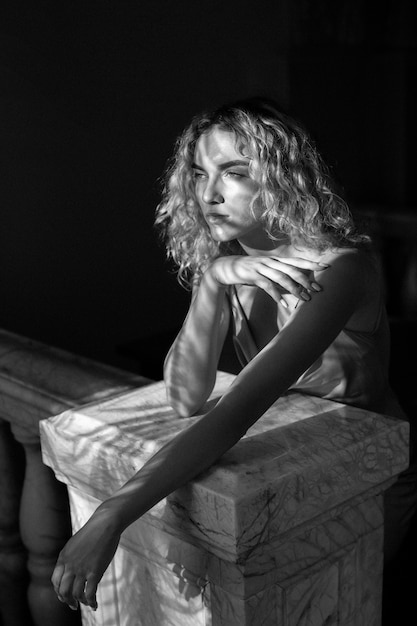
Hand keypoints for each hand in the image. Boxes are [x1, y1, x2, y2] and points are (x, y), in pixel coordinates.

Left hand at [51, 510, 120, 611]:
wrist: (106, 523)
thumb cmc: (94, 531)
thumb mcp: (75, 543)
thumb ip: (71, 557)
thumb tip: (72, 570)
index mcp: (63, 557)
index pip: (55, 581)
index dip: (59, 591)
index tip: (64, 596)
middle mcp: (70, 565)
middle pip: (63, 590)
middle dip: (67, 600)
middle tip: (73, 605)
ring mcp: (82, 569)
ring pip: (76, 594)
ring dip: (80, 602)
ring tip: (85, 603)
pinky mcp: (94, 572)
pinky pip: (90, 593)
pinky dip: (91, 602)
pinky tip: (94, 605)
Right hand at [207, 255, 327, 303]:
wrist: (225, 268)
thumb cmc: (249, 272)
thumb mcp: (266, 274)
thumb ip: (280, 281)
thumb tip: (295, 291)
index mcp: (276, 260)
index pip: (297, 261)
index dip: (312, 264)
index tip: (327, 267)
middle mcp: (270, 262)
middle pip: (292, 269)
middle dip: (307, 279)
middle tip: (319, 289)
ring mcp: (261, 267)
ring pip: (281, 277)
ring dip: (295, 289)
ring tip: (305, 299)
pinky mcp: (252, 275)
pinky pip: (267, 285)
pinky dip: (276, 294)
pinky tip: (283, 303)